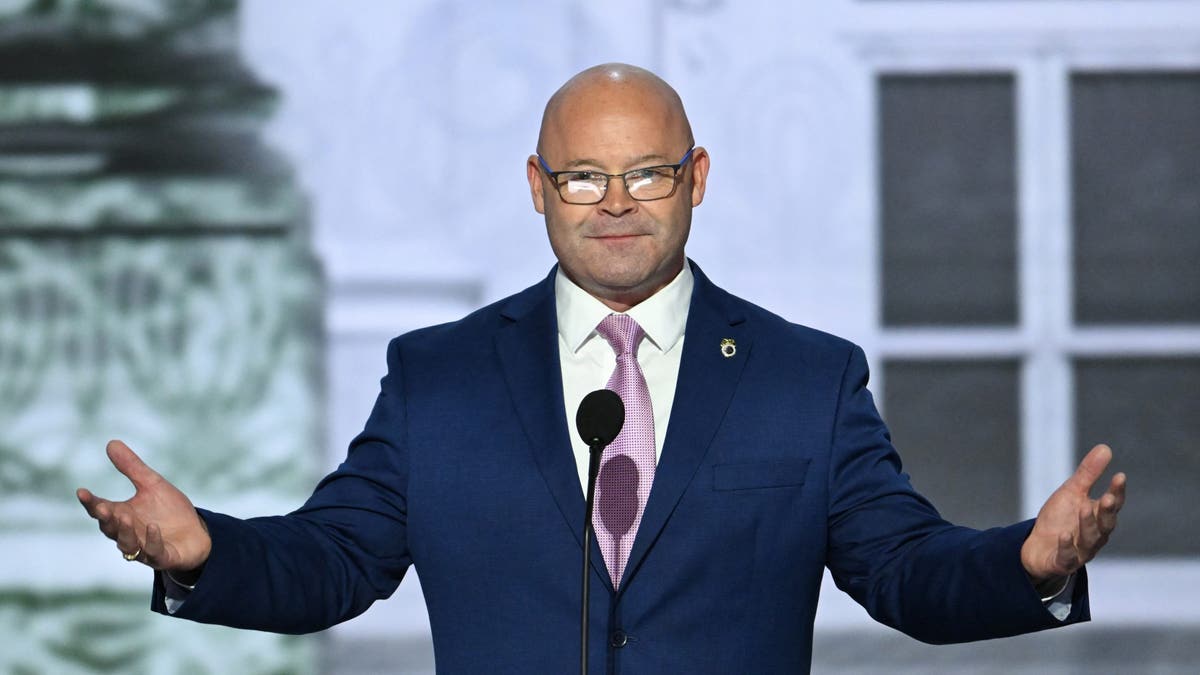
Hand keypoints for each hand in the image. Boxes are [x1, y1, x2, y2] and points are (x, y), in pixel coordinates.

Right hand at [77, 440, 211, 574]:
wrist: (196, 533)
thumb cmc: (170, 511)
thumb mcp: (152, 484)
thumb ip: (132, 468)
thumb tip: (111, 443)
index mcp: (122, 515)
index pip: (100, 510)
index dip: (90, 502)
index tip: (81, 491)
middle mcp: (129, 533)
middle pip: (110, 528)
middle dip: (105, 518)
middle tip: (102, 507)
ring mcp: (145, 548)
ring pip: (128, 544)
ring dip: (126, 532)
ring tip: (126, 517)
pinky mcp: (164, 557)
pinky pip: (154, 553)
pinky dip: (152, 541)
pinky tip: (154, 528)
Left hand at [1021, 443, 1125, 590]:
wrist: (1037, 546)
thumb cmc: (1060, 518)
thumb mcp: (1071, 492)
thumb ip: (1088, 474)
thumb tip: (1105, 447)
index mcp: (1098, 517)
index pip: (1112, 504)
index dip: (1117, 492)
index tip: (1120, 476)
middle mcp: (1095, 535)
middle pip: (1105, 524)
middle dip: (1107, 511)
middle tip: (1108, 497)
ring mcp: (1080, 551)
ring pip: (1089, 540)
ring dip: (1088, 525)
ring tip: (1084, 508)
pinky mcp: (1063, 562)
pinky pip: (1067, 557)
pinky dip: (1067, 547)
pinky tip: (1063, 535)